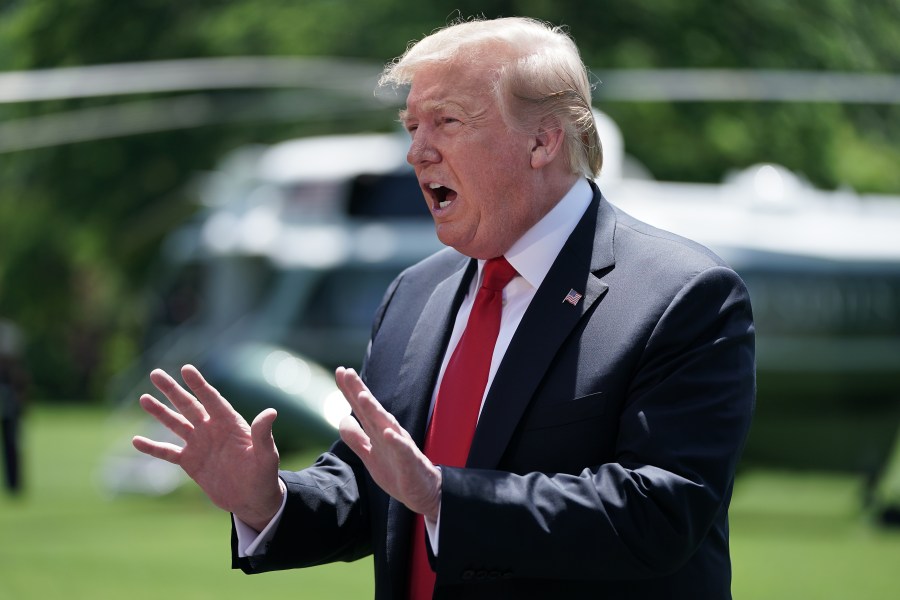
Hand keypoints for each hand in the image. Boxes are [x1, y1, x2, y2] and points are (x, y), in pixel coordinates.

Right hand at [132, 365, 284, 531]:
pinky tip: (136, 441)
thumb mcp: (266, 456)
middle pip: (189, 405)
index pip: (212, 399)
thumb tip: (271, 412)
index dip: (199, 385)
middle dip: (172, 390)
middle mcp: (212, 429)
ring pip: (176, 424)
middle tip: (155, 373)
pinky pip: (168, 452)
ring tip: (143, 398)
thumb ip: (263, 434)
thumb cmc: (264, 476)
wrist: (253, 500)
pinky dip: (153, 447)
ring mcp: (200, 445)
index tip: (186, 369)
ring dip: (160, 412)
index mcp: (230, 423)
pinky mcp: (191, 462)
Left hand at [335, 367, 440, 520]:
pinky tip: (388, 433)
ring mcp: (401, 446)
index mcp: (379, 431)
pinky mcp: (410, 462)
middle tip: (347, 372)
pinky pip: (403, 450)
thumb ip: (357, 438)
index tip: (340, 371)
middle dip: (360, 391)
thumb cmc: (397, 471)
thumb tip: (342, 420)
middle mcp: (390, 433)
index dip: (351, 391)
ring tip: (363, 397)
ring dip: (375, 410)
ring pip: (387, 425)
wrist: (423, 493)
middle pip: (372, 409)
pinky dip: (396, 441)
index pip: (362, 408)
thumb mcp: (371, 455)